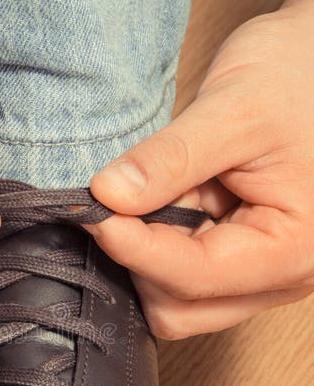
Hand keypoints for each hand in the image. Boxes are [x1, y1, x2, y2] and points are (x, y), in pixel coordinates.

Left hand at [87, 0, 313, 338]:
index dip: (131, 248)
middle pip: (179, 309)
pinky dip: (159, 248)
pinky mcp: (242, 265)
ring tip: (161, 193)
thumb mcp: (232, 108)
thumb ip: (169, 159)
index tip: (91, 209)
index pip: (191, 277)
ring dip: (148, 255)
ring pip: (176, 303)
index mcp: (292, 248)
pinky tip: (168, 202)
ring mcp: (262, 277)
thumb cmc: (296, 76)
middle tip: (123, 198)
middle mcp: (283, 277)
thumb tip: (106, 196)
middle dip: (139, 259)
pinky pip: (182, 281)